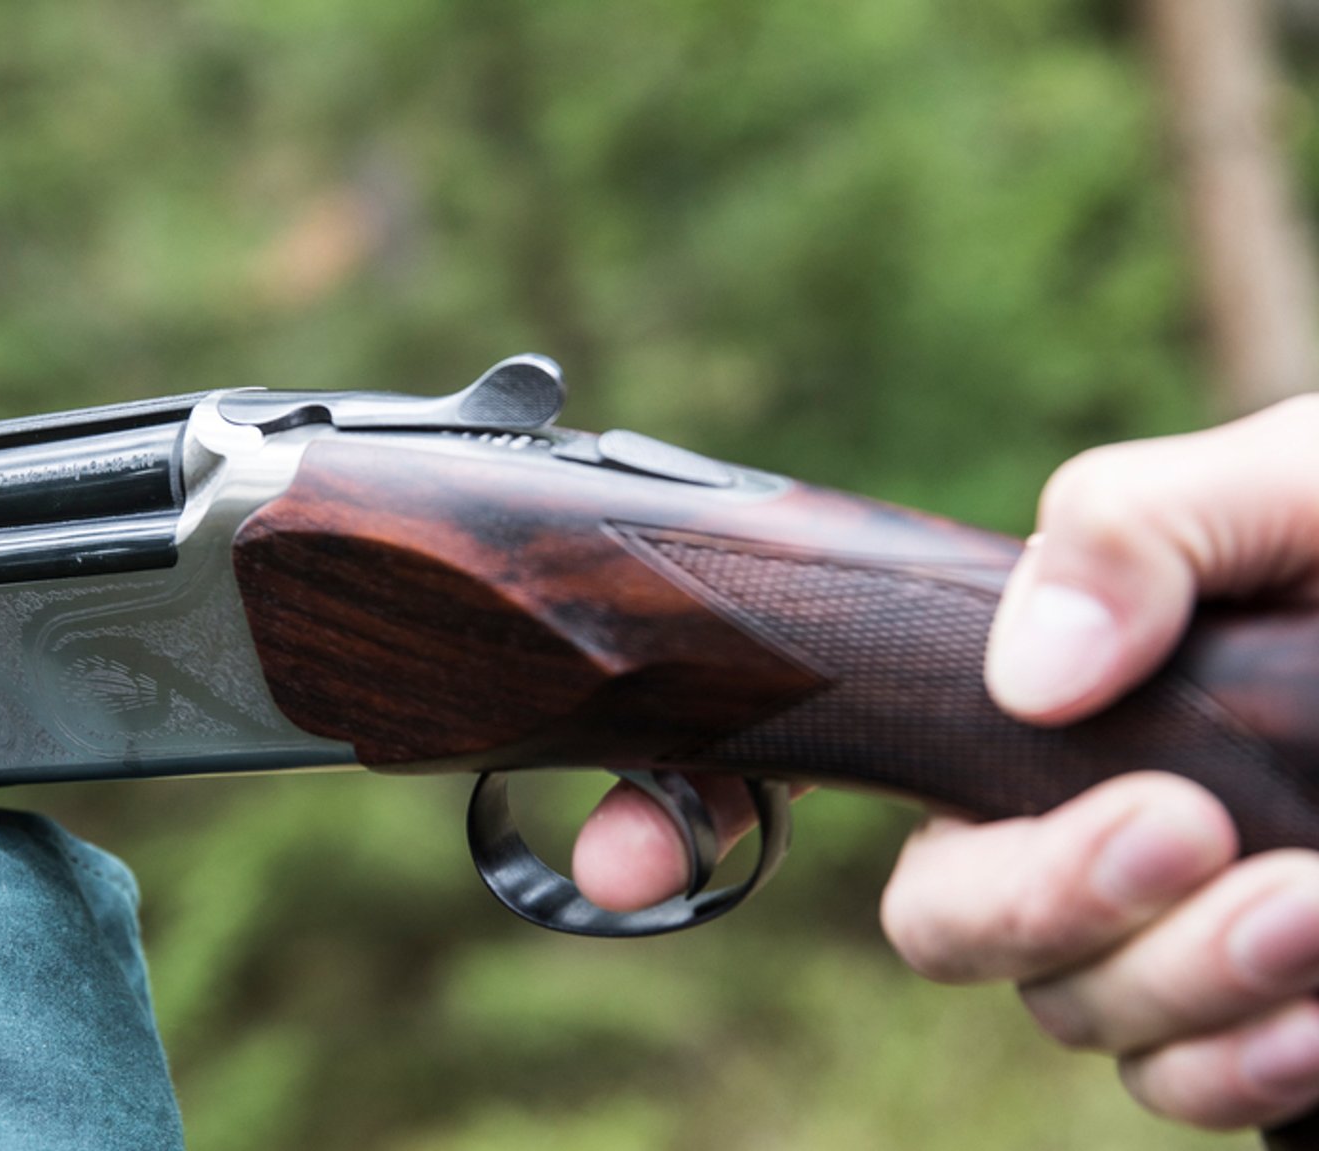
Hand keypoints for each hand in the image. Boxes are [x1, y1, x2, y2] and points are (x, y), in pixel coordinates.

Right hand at [574, 394, 1318, 1129]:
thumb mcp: (1304, 482)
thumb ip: (1146, 523)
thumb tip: (1026, 669)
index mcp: (1051, 702)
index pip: (821, 771)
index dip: (670, 827)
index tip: (608, 867)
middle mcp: (1089, 827)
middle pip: (951, 933)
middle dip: (1042, 901)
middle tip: (1179, 833)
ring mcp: (1191, 939)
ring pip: (1085, 1025)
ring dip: (1185, 983)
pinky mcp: (1290, 1029)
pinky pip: (1212, 1099)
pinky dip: (1261, 1062)